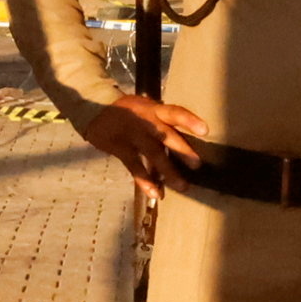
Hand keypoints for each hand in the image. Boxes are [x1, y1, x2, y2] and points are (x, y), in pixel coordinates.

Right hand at [84, 92, 204, 188]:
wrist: (95, 108)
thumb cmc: (128, 110)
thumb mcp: (146, 108)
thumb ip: (162, 121)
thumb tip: (186, 140)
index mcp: (154, 110)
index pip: (175, 112)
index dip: (189, 120)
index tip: (205, 130)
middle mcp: (146, 121)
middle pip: (166, 135)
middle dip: (182, 150)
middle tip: (197, 165)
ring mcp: (133, 135)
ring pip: (153, 154)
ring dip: (168, 171)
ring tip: (182, 186)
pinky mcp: (121, 148)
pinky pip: (135, 166)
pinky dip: (145, 181)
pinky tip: (155, 193)